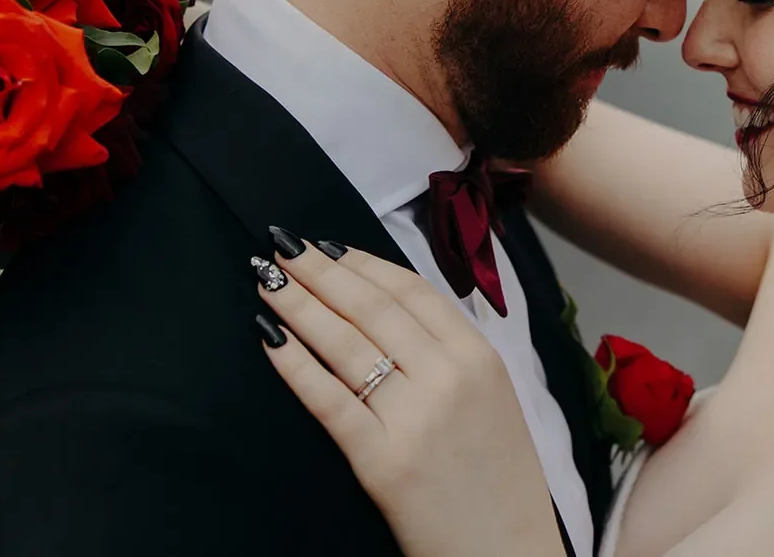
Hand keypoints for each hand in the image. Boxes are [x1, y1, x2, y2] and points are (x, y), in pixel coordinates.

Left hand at [254, 238, 567, 556]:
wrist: (505, 550)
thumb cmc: (498, 477)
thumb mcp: (493, 397)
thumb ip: (449, 352)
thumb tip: (386, 308)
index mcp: (479, 355)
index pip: (411, 289)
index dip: (362, 263)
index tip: (326, 247)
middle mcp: (448, 376)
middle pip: (372, 307)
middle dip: (319, 273)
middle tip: (280, 247)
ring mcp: (415, 416)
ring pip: (345, 343)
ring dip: (300, 306)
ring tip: (267, 282)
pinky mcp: (382, 459)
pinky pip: (329, 399)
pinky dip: (295, 364)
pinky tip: (271, 340)